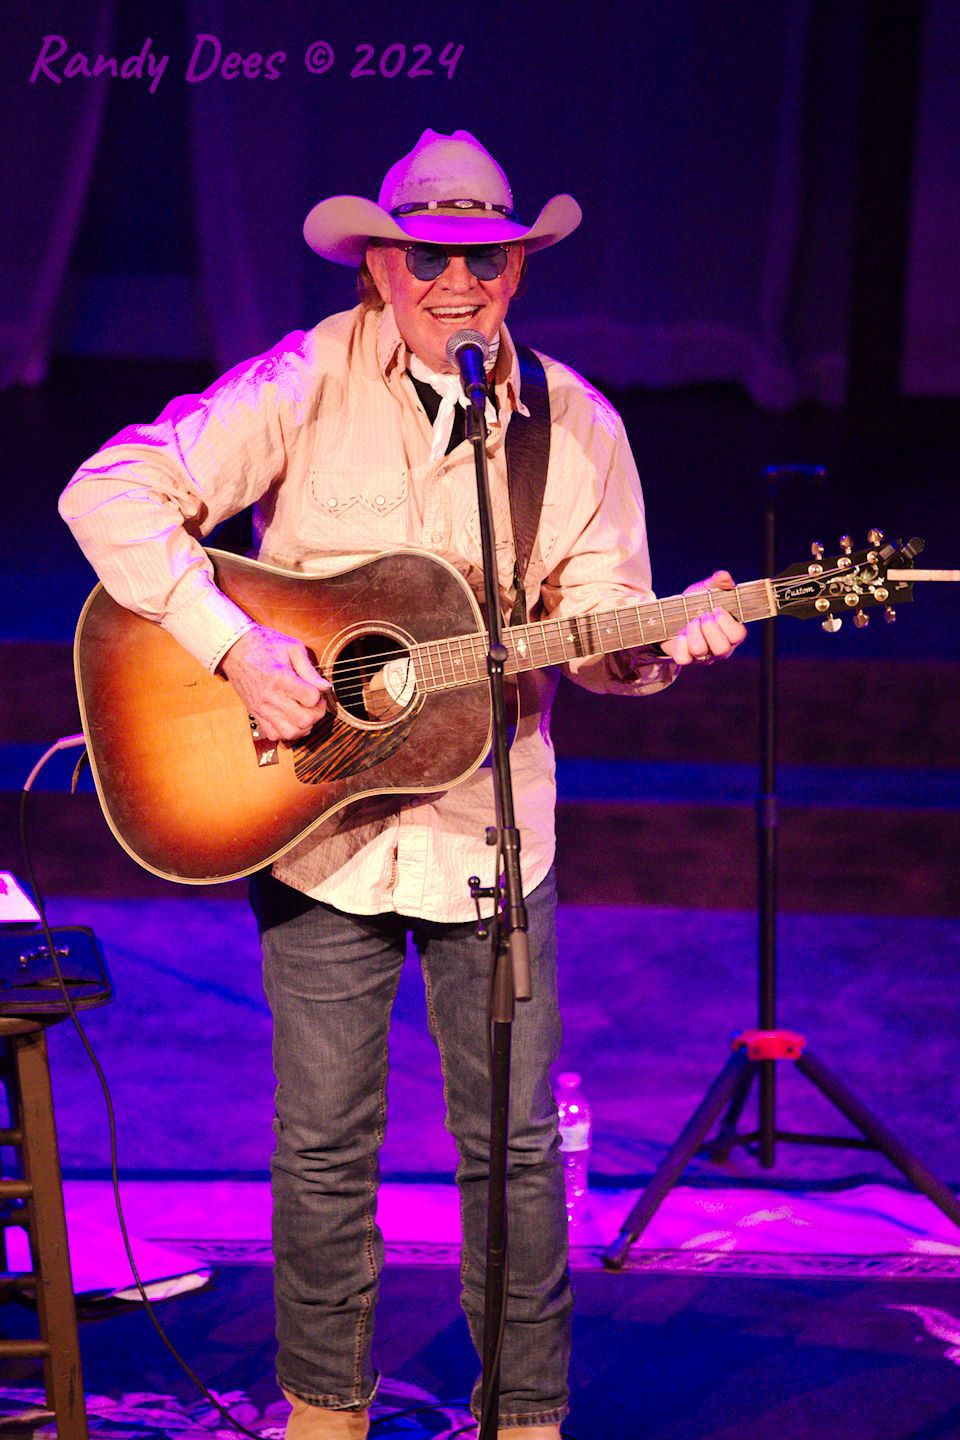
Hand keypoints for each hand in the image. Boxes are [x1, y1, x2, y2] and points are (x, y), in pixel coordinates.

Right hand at [220, 625, 331, 740]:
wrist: (235, 649)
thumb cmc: (264, 644)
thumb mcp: (292, 648)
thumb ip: (309, 669)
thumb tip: (325, 687)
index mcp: (281, 679)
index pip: (311, 699)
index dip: (319, 695)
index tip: (316, 689)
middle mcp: (271, 697)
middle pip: (304, 720)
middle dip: (316, 713)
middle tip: (315, 702)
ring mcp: (262, 708)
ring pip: (290, 733)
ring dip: (304, 726)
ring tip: (305, 712)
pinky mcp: (255, 713)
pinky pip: (274, 735)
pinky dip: (287, 732)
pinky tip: (291, 719)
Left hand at [660, 570, 747, 665]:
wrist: (671, 613)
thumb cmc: (696, 604)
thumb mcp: (706, 590)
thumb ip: (718, 582)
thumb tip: (724, 576)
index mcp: (731, 633)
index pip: (738, 635)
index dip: (727, 622)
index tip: (717, 609)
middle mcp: (719, 648)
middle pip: (721, 648)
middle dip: (710, 628)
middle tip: (703, 615)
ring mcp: (702, 656)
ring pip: (700, 651)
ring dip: (693, 631)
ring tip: (691, 621)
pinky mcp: (685, 659)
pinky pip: (683, 658)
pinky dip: (680, 643)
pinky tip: (681, 633)